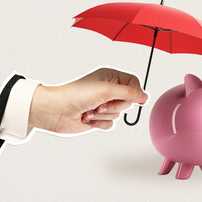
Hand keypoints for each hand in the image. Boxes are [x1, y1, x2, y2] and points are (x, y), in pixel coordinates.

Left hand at [28, 68, 147, 132]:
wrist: (56, 112)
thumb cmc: (76, 95)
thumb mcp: (106, 90)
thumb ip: (129, 93)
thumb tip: (145, 97)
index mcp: (110, 77)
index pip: (134, 83)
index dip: (135, 92)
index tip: (135, 99)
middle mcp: (108, 90)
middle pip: (128, 101)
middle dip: (114, 105)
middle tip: (100, 104)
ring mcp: (104, 104)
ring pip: (119, 114)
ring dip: (104, 115)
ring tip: (90, 110)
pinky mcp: (99, 118)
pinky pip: (111, 124)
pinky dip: (100, 123)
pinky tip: (87, 118)